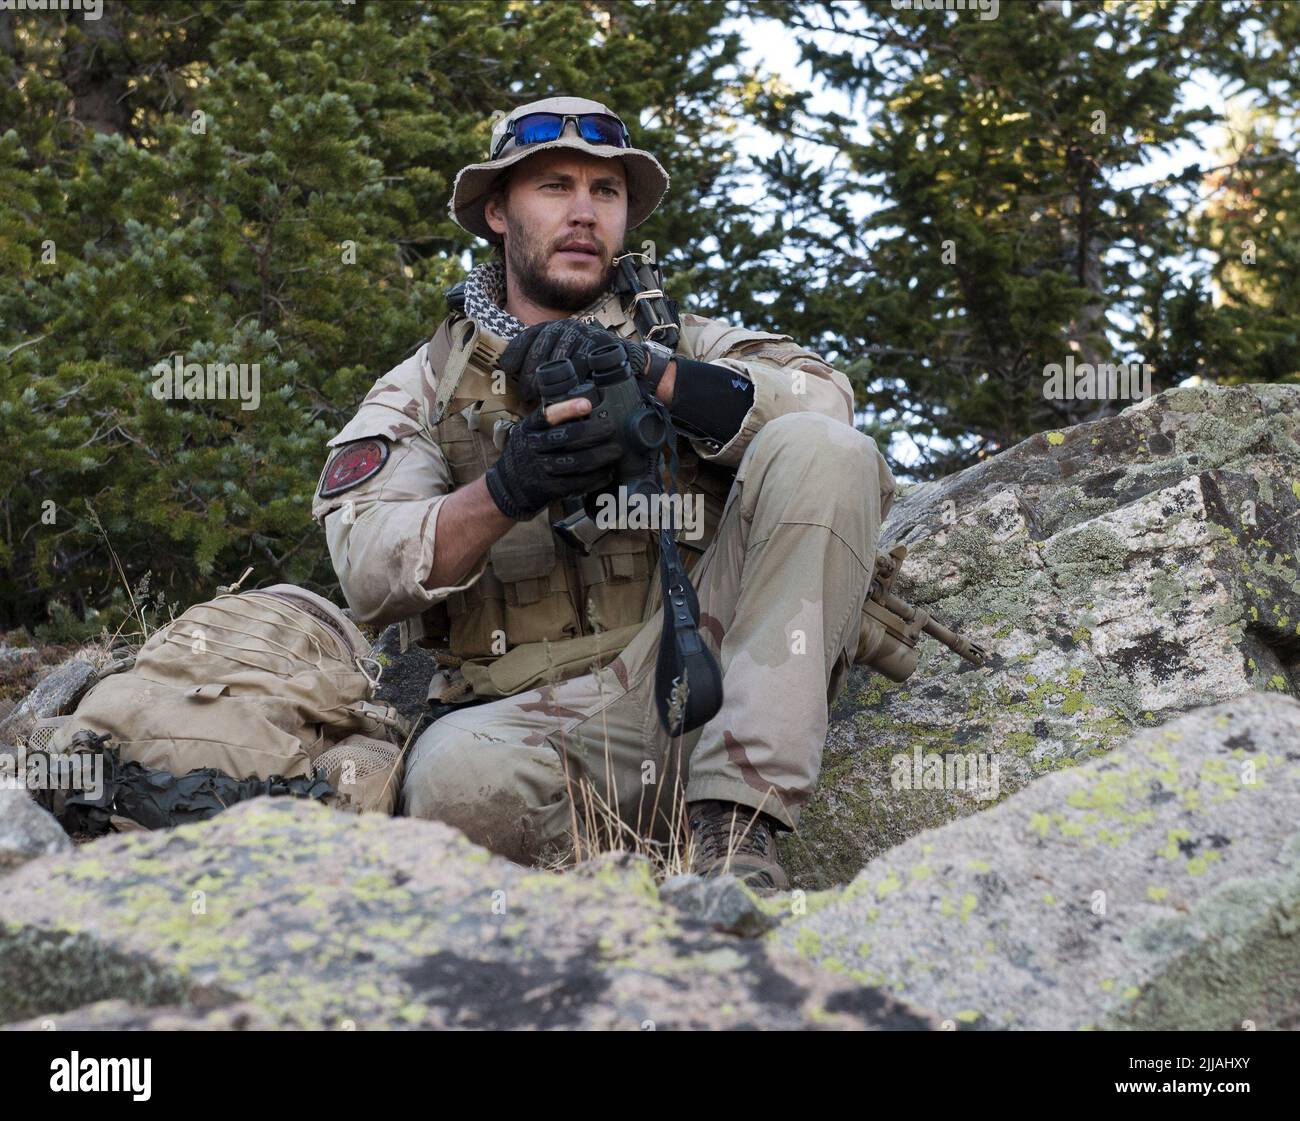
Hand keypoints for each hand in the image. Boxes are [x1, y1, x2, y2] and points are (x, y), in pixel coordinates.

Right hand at [484, 397, 622, 520]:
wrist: (509, 485)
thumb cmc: (528, 452)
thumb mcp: (531, 431)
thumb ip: (553, 421)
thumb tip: (587, 406)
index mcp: (530, 428)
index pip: (547, 415)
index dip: (567, 409)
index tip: (587, 404)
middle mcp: (533, 447)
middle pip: (566, 438)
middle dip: (593, 432)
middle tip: (611, 428)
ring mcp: (540, 469)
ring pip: (575, 462)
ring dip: (600, 456)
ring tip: (616, 451)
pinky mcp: (549, 488)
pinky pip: (576, 483)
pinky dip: (595, 478)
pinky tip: (607, 472)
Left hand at [499, 319, 650, 403]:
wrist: (626, 361)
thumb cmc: (590, 366)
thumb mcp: (565, 361)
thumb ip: (545, 365)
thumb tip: (516, 381)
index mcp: (556, 328)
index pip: (530, 335)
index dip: (516, 350)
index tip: (505, 367)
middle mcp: (569, 327)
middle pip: (543, 344)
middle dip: (531, 369)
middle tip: (524, 393)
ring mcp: (585, 333)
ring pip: (561, 352)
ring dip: (548, 374)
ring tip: (540, 395)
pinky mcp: (600, 343)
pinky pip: (582, 360)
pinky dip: (572, 375)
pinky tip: (564, 389)